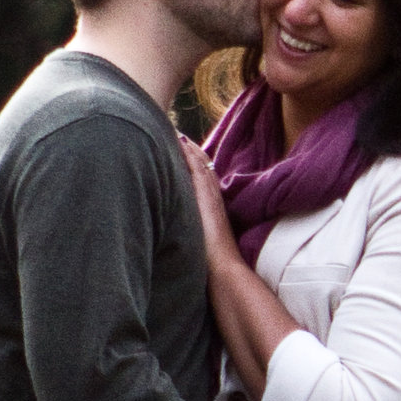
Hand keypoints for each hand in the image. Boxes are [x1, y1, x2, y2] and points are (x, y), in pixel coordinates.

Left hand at [179, 134, 240, 270]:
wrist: (224, 268)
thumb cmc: (212, 262)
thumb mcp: (201, 240)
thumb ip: (195, 231)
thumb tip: (181, 231)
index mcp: (212, 206)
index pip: (202, 177)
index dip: (193, 162)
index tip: (182, 148)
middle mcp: (213, 197)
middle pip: (203, 166)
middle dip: (191, 150)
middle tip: (177, 133)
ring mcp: (211, 196)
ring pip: (201, 164)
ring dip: (189, 148)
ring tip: (176, 132)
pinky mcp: (206, 197)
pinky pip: (198, 169)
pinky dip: (191, 155)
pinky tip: (180, 142)